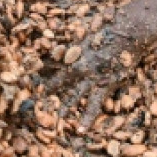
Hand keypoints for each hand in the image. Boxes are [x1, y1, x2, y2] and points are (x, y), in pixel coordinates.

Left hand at [46, 11, 156, 132]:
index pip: (51, 64)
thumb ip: (78, 40)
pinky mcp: (104, 85)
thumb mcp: (89, 31)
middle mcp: (78, 66)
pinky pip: (93, 105)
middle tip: (35, 103)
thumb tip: (70, 42)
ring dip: (63, 109)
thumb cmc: (111, 26)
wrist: (128, 31)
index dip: (40, 72)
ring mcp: (90, 77)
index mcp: (73, 52)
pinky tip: (81, 130)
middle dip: (47, 93)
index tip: (28, 78)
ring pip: (72, 97)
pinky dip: (87, 118)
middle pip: (58, 82)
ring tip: (55, 121)